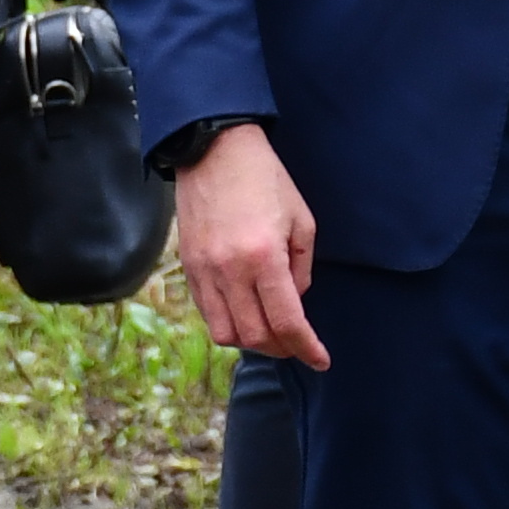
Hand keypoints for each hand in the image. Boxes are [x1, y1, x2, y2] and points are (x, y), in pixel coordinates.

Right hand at [172, 122, 327, 368]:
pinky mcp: (188, 266)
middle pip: (255, 336)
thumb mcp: (301, 219)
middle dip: (281, 348)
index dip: (306, 348)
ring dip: (252, 341)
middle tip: (297, 344)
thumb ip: (301, 268)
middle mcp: (230, 269)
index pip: (287, 321)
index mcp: (264, 256)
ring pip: (226, 333)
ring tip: (269, 332)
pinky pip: (207, 312)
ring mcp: (204, 270)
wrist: (213, 149)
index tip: (320, 360)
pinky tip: (245, 313)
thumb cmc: (265, 178)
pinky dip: (228, 323)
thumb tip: (294, 302)